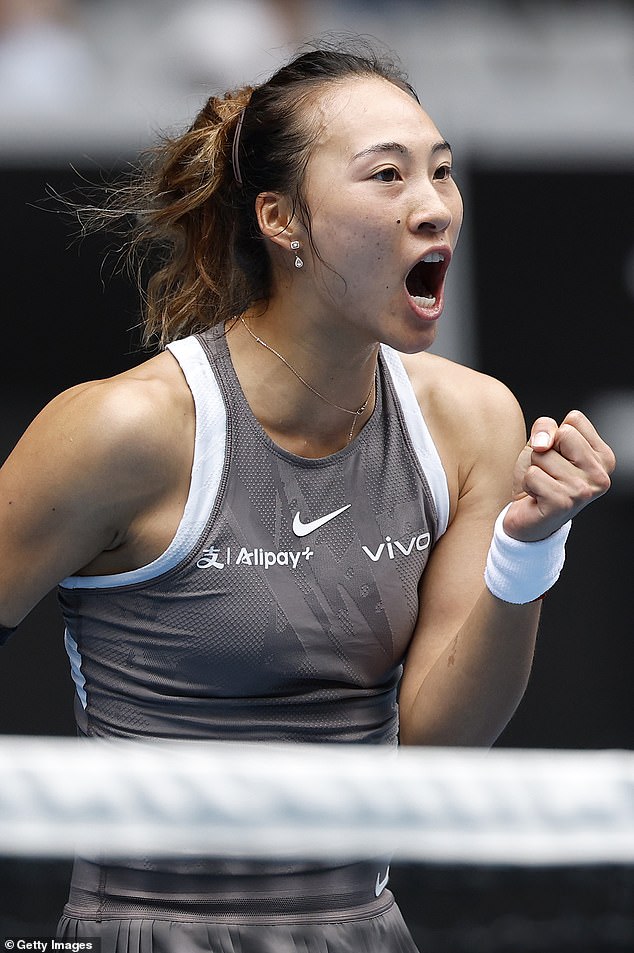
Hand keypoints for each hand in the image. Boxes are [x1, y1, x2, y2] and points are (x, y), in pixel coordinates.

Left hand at [505, 410, 614, 541]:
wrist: (526, 517)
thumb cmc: (539, 477)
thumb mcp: (542, 443)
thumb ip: (545, 427)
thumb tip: (543, 443)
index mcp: (604, 457)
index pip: (575, 419)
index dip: (556, 435)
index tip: (558, 458)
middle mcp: (601, 475)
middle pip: (563, 433)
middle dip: (545, 450)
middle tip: (548, 473)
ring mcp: (584, 491)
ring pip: (543, 454)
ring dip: (534, 468)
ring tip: (542, 486)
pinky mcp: (563, 503)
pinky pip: (533, 474)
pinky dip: (527, 484)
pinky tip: (536, 497)